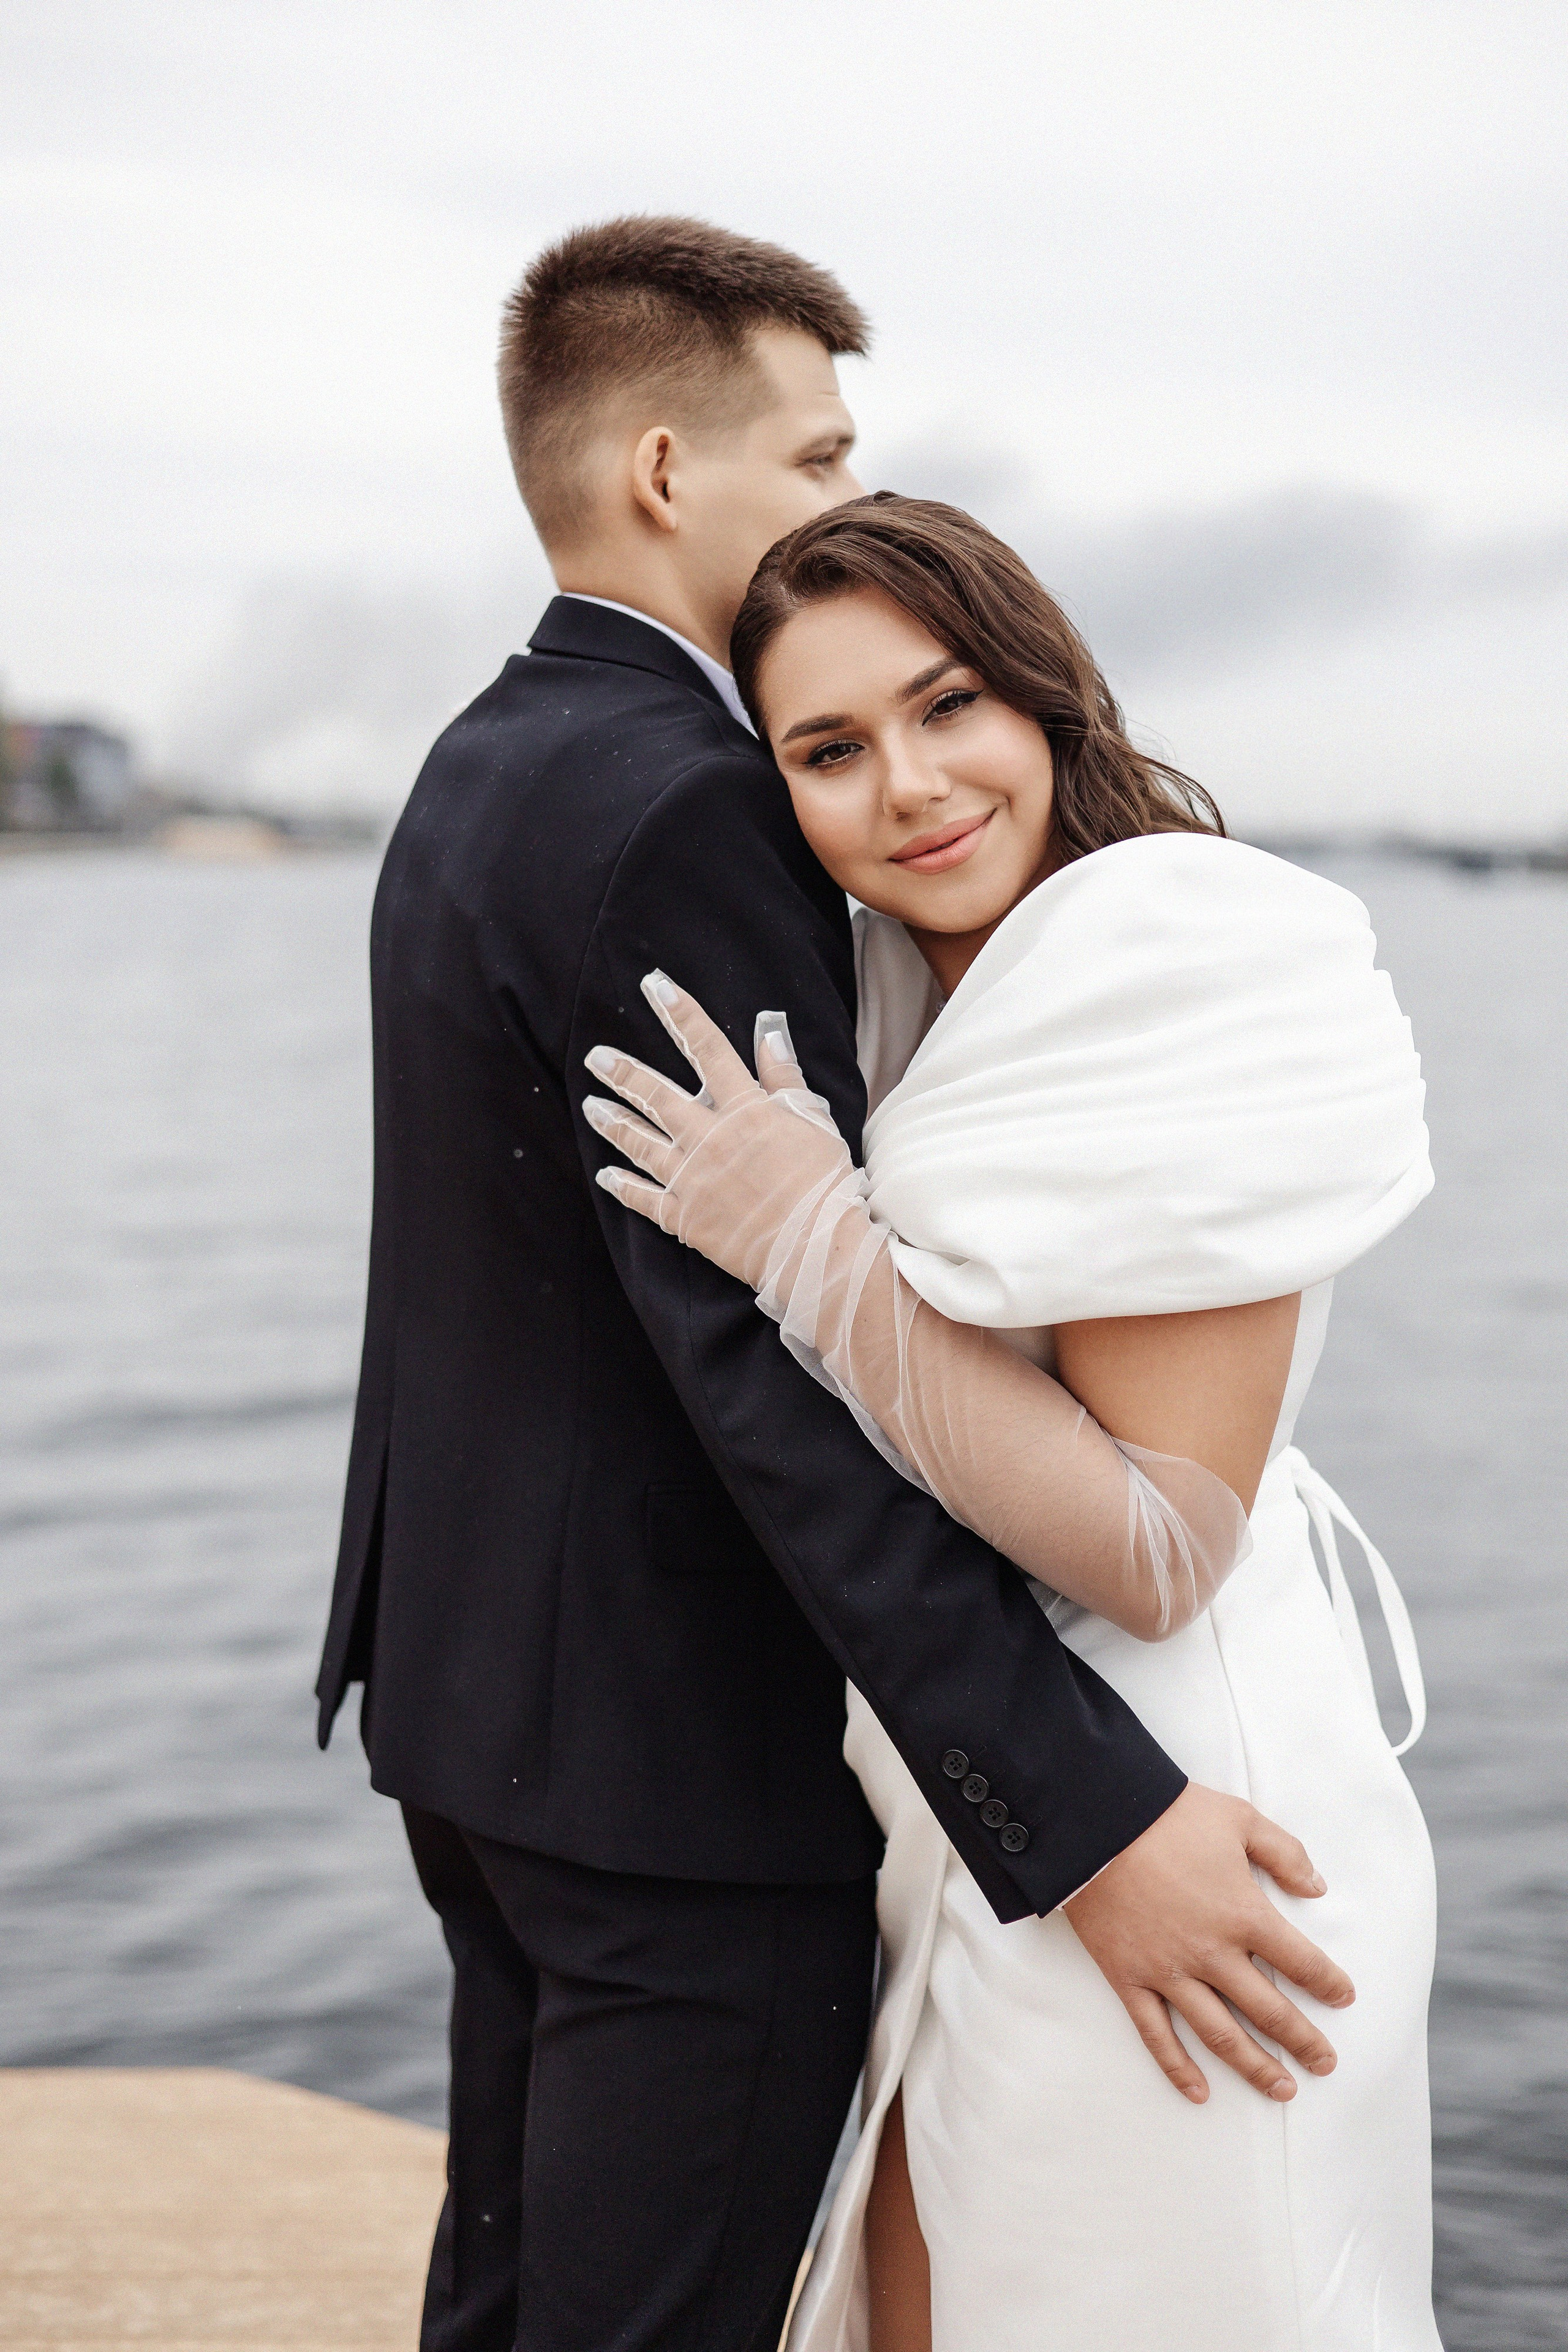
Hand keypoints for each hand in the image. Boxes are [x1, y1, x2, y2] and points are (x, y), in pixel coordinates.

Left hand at [582, 971, 854, 1289]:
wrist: (815, 1247)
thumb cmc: (824, 1182)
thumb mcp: (813, 1120)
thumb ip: (785, 1078)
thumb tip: (769, 1033)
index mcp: (744, 1109)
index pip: (709, 1048)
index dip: (681, 1014)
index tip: (655, 986)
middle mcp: (709, 1138)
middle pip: (658, 1095)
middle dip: (624, 1073)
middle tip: (596, 1057)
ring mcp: (691, 1178)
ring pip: (641, 1143)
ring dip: (614, 1122)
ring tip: (591, 1106)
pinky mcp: (684, 1217)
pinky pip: (644, 1198)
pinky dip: (623, 1186)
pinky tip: (605, 1175)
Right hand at [1064, 1781, 1352, 2103]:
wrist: (1096, 1822)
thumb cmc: (1170, 1816)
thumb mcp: (1240, 1819)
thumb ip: (1285, 1853)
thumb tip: (1317, 1887)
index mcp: (1243, 1915)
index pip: (1300, 1962)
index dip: (1328, 1983)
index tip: (1344, 1998)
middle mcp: (1212, 1954)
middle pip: (1269, 2011)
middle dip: (1303, 2041)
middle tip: (1325, 2063)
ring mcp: (1168, 1972)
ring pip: (1221, 2035)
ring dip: (1255, 2067)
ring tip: (1282, 2089)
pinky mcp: (1129, 1979)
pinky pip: (1156, 2034)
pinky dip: (1178, 2067)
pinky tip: (1199, 2092)